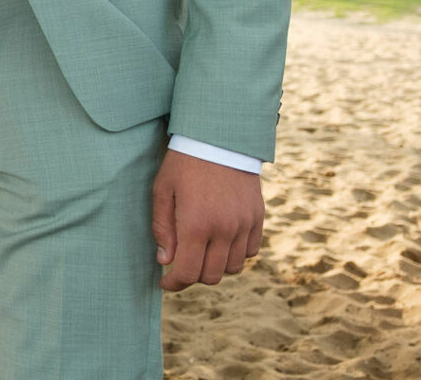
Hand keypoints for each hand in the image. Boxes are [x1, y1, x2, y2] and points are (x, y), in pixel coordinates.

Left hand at [151, 149, 264, 290]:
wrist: (219, 137)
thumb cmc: (184, 163)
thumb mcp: (162, 190)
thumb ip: (162, 228)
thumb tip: (165, 261)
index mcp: (196, 225)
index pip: (187, 272)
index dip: (174, 284)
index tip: (165, 282)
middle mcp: (224, 229)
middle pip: (211, 276)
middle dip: (193, 275)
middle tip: (181, 261)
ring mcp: (244, 224)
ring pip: (232, 268)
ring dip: (215, 265)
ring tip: (202, 249)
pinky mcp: (258, 217)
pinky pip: (250, 251)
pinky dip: (236, 253)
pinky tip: (222, 240)